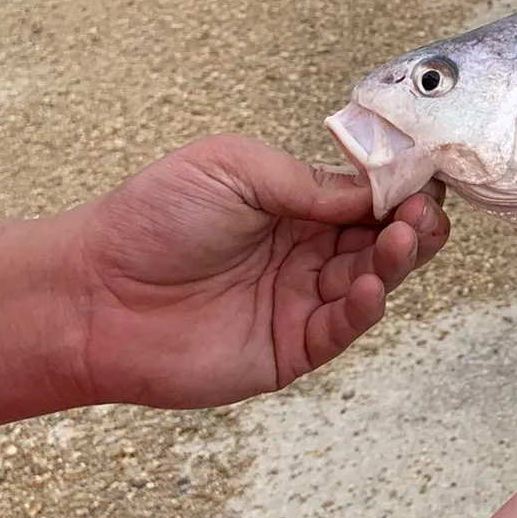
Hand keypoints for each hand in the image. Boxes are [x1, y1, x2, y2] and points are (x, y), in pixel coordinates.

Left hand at [67, 134, 448, 409]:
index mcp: (295, 207)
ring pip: (373, 280)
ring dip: (397, 259)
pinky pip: (344, 328)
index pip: (367, 198)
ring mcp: (302, 302)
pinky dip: (366, 307)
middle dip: (413, 223)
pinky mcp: (292, 348)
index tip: (424, 176)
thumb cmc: (149, 221)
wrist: (92, 294)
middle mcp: (306, 254)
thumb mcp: (231, 169)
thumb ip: (306, 180)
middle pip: (383, 240)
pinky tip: (371, 285)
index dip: (400, 187)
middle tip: (424, 211)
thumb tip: (373, 188)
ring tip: (403, 239)